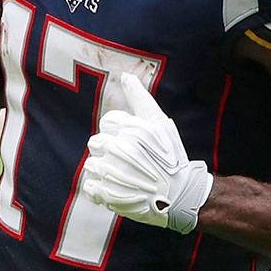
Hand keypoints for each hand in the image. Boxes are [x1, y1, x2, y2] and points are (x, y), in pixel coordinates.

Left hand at [80, 73, 212, 233]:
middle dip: (108, 150)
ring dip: (103, 169)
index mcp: (130, 129)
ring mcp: (111, 173)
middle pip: (96, 142)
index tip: (134, 144)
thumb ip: (140, 98)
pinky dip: (99, 189)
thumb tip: (125, 76)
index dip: (120, 132)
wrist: (180, 195)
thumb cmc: (171, 157)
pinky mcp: (106, 194)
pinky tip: (116, 188)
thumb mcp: (160, 123)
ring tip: (123, 176)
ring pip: (91, 164)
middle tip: (128, 161)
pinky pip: (89, 186)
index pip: (107, 122)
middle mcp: (119, 149)